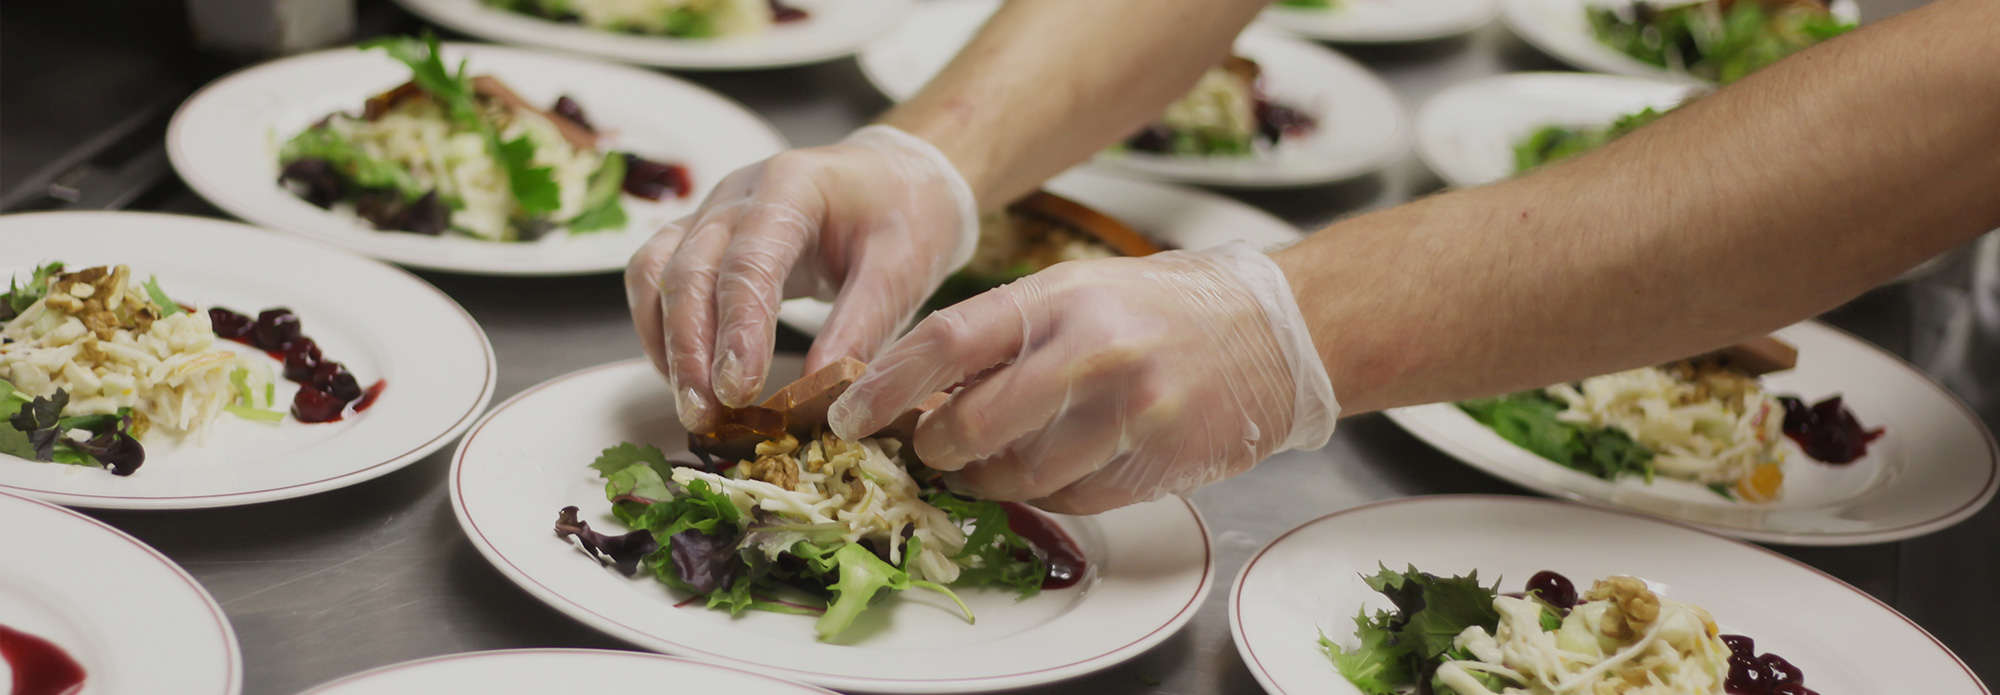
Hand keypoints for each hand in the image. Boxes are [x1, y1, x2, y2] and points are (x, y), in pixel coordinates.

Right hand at [625, 126, 977, 432]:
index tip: (738, 391)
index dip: (738, 329)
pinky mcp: (701, 237)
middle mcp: (738, 194)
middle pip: (688, 270)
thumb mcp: (902, 268)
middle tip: (704, 415)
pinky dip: (660, 331)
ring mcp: (711, 212)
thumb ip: (864, 327)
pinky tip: (684, 378)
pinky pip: (655, 279)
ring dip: (665, 345)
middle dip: (690, 350)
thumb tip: (825, 396)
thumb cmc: (904, 215)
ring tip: (692, 406)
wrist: (896, 177)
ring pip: (655, 273)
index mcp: (792, 187)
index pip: (748, 262)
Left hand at [826, 242, 1337, 513]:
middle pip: (970, 423)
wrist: (1274, 335)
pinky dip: (1046, 493)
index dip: (885, 385)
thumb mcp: (1079, 293)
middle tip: (930, 447)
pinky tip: (1055, 465)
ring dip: (989, 478)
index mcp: (1058, 297)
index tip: (848, 412)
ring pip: (1017, 474)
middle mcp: (1090, 350)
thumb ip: (1005, 335)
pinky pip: (1068, 499)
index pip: (945, 341)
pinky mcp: (1152, 460)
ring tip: (993, 460)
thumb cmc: (1162, 312)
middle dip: (936, 446)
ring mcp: (1125, 410)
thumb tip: (919, 388)